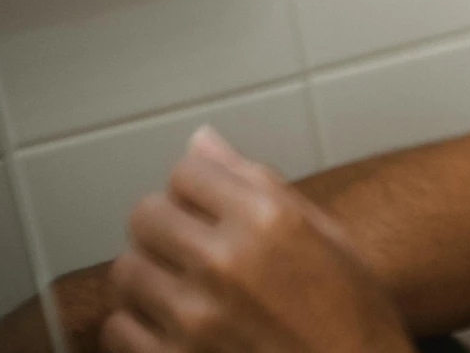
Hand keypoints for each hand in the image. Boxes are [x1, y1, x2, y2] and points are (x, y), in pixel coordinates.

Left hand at [103, 130, 410, 352]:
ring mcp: (193, 317)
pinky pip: (118, 328)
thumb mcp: (326, 234)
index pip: (187, 171)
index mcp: (268, 219)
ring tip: (184, 288)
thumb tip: (203, 142)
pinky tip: (173, 325)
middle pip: (146, 215)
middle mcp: (225, 261)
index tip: (210, 204)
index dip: (198, 186)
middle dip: (167, 224)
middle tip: (193, 245)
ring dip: (150, 273)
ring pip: (126, 270)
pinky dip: (138, 323)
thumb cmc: (351, 311)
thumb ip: (259, 184)